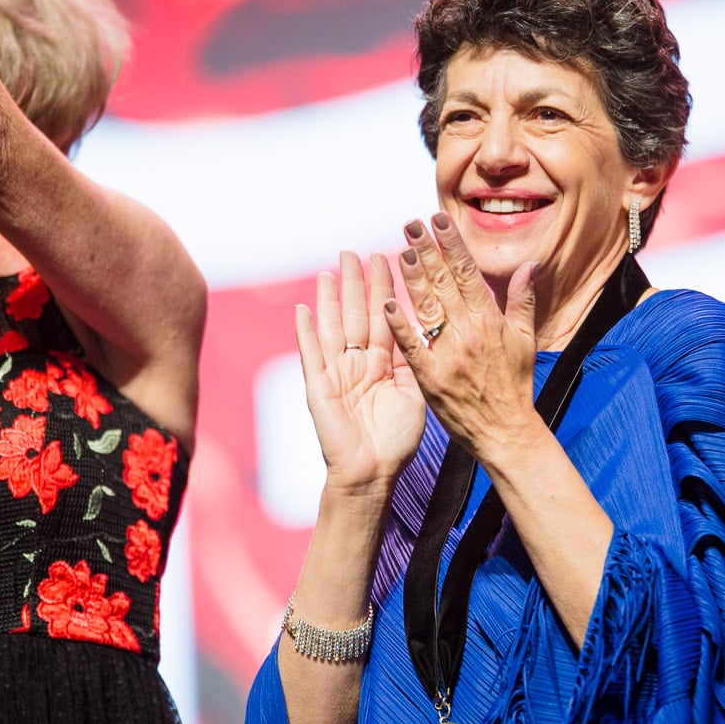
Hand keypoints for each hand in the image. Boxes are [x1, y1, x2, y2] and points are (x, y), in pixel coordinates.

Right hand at [297, 251, 426, 493]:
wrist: (373, 473)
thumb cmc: (397, 440)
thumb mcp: (414, 392)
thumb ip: (413, 359)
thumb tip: (421, 326)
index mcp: (383, 362)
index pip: (383, 316)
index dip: (384, 288)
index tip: (387, 256)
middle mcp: (358, 362)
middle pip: (356, 314)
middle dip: (355, 283)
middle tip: (353, 251)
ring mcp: (336, 372)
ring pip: (332, 326)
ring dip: (330, 298)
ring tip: (329, 270)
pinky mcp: (319, 387)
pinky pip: (312, 354)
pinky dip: (305, 331)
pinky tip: (303, 308)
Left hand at [382, 216, 540, 464]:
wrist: (505, 432)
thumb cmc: (515, 386)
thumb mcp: (526, 341)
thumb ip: (522, 300)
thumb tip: (529, 265)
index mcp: (491, 321)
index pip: (469, 273)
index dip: (452, 244)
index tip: (439, 220)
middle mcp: (469, 333)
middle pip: (445, 283)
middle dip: (427, 250)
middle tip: (411, 224)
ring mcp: (449, 355)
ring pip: (428, 307)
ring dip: (413, 277)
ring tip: (400, 250)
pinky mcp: (431, 378)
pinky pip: (413, 347)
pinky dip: (401, 326)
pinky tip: (387, 305)